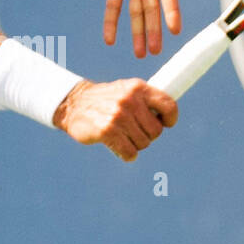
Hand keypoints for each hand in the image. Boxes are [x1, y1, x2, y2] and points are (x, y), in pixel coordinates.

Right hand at [53, 79, 177, 161]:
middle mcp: (129, 101)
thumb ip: (146, 99)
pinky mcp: (107, 132)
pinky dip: (127, 155)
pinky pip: (130, 153)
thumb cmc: (105, 99)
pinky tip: (119, 148)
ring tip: (122, 136)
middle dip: (147, 135)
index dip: (170, 119)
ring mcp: (119, 116)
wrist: (73, 104)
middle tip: (134, 131)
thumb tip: (167, 116)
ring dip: (135, 145)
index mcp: (138, 88)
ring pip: (143, 143)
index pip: (168, 105)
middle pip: (156, 131)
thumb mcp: (126, 90)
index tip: (164, 123)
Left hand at [82, 0, 180, 56]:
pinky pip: (114, 6)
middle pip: (152, 9)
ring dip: (137, 33)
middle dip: (154, 30)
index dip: (172, 11)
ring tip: (140, 54)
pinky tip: (109, 39)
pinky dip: (111, 22)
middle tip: (156, 52)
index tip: (176, 30)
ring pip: (136, 12)